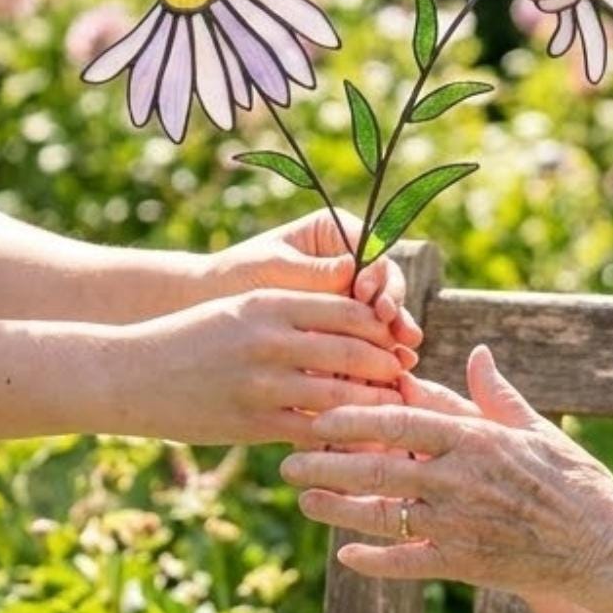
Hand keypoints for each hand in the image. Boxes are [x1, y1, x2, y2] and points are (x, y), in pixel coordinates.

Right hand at [125, 288, 409, 447]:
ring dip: (373, 406)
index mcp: (271, 303)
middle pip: (356, 351)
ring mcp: (262, 384)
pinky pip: (311, 432)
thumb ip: (291, 314)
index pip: (350, 309)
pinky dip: (339, 437)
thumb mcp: (240, 310)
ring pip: (341, 395)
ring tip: (392, 413)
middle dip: (388, 368)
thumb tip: (350, 321)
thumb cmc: (190, 337)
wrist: (129, 373)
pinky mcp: (252, 423)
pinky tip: (354, 443)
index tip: (396, 340)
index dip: (381, 327)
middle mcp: (270, 340)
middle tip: (406, 379)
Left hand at [207, 208, 421, 367]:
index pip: (373, 251)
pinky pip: (365, 342)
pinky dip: (375, 359)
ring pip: (382, 317)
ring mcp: (348, 297)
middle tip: (398, 332)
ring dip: (394, 339)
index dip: (380, 275)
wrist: (208, 305)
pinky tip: (385, 378)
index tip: (370, 295)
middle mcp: (349, 263)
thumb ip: (312, 272)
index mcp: (335, 234)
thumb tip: (353, 269)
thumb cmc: (237, 275)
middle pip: (386, 285)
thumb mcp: (273, 268)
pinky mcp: (341, 329)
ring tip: (403, 360)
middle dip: (394, 309)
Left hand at [281, 345, 612, 595]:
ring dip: (337, 510)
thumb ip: (495, 394)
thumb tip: (476, 353)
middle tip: (288, 461)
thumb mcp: (535, 429)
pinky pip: (408, 562)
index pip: (400, 420)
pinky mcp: (464, 562)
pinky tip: (347, 556)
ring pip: (383, 517)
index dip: (353, 418)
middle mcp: (459, 479)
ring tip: (304, 501)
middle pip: (377, 468)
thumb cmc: (572, 480)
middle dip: (327, 465)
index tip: (318, 414)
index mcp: (474, 439)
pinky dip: (375, 561)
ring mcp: (459, 524)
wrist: (603, 544)